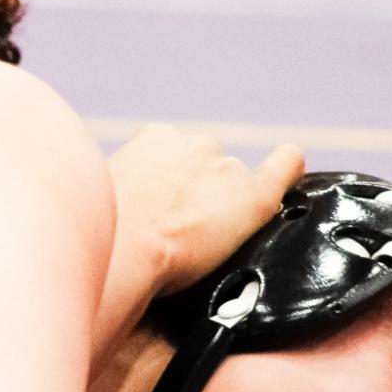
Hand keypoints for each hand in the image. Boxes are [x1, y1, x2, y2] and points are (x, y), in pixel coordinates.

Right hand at [108, 126, 304, 294]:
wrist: (121, 251)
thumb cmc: (102, 234)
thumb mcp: (102, 197)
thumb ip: (125, 192)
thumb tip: (126, 212)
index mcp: (154, 140)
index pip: (176, 156)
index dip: (173, 184)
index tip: (165, 209)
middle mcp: (194, 144)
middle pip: (209, 167)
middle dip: (201, 193)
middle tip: (182, 235)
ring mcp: (227, 168)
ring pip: (236, 183)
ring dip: (226, 204)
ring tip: (206, 244)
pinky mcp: (254, 196)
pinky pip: (284, 168)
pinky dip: (287, 169)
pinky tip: (289, 169)